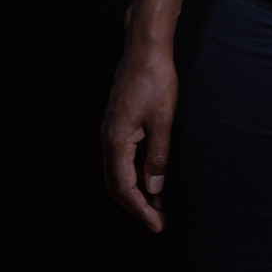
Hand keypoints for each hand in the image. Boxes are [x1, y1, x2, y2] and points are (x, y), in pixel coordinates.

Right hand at [100, 45, 177, 233]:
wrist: (145, 47)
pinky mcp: (119, 121)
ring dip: (137, 190)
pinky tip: (153, 175)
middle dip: (137, 205)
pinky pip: (124, 157)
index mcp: (116, 141)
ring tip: (159, 203)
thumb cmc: (155, 79)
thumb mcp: (162, 120)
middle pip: (117, 185)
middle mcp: (108, 138)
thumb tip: (155, 188)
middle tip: (158, 220)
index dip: (141, 210)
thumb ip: (158, 156)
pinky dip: (137, 172)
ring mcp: (112, 129)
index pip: (124, 188)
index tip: (158, 225)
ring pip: (120, 171)